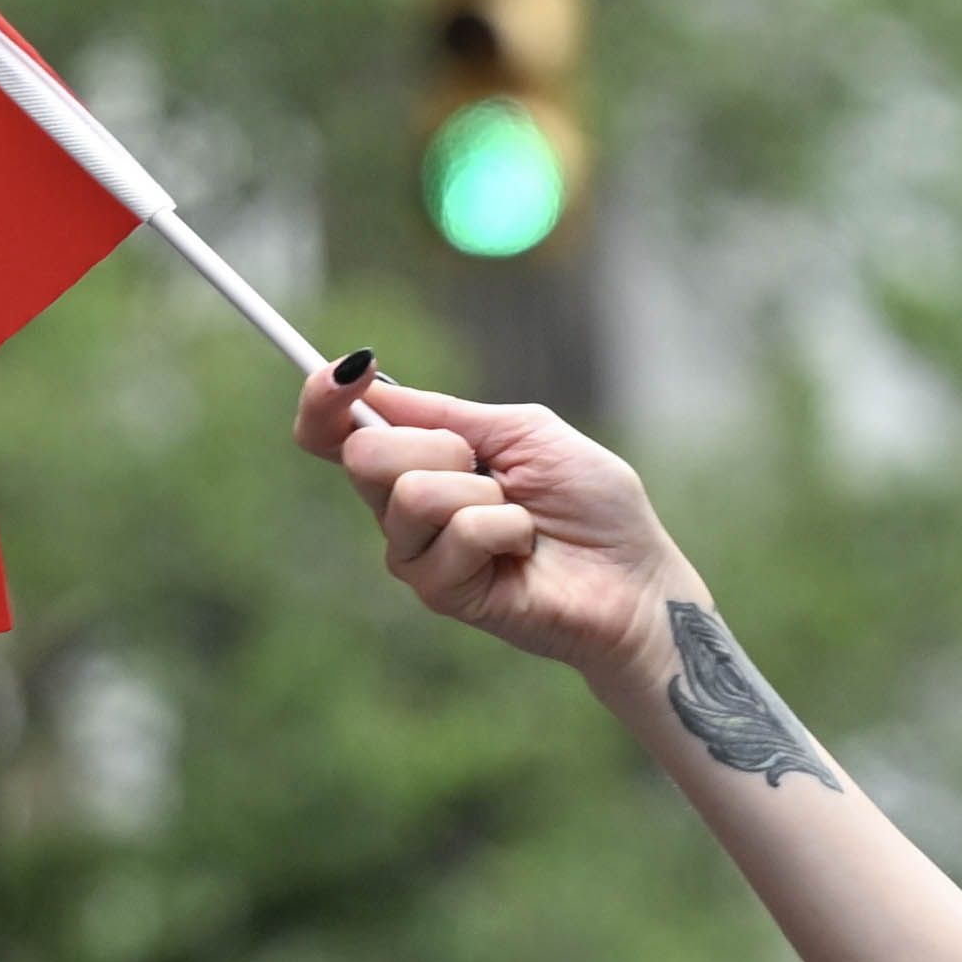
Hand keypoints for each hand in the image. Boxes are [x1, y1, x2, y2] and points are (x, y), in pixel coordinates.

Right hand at [301, 367, 693, 688]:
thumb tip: (371, 387)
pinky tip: (524, 551)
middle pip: (362, 454)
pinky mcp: (439, 591)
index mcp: (419, 460)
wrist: (636, 579)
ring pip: (410, 494)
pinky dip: (506, 529)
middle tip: (490, 470)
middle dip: (437, 446)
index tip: (350, 370)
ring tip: (520, 517)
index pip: (336, 430)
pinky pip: (457, 532)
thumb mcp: (526, 431)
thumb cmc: (593, 505)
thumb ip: (447, 412)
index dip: (324, 398)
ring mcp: (417, 553)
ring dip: (483, 493)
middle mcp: (403, 508)